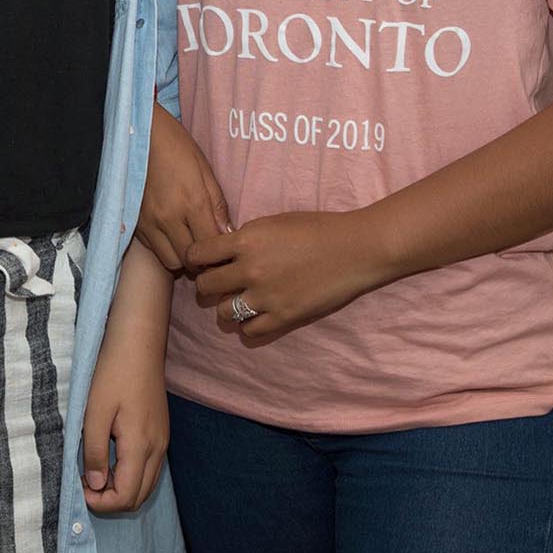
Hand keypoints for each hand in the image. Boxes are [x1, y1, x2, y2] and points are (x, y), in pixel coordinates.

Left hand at [80, 315, 168, 513]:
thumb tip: (95, 486)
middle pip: (139, 497)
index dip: (101, 503)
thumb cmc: (112, 374)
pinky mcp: (161, 433)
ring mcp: (162, 442)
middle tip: (85, 484)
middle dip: (111, 501)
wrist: (138, 344)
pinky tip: (110, 459)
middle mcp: (158, 449)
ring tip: (95, 472)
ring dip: (122, 489)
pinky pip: (149, 469)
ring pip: (146, 485)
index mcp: (141, 446)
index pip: (126, 496)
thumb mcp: (94, 413)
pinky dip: (131, 476)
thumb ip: (94, 452)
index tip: (78, 488)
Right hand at [137, 105, 231, 272]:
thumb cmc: (178, 147)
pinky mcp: (135, 223)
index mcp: (192, 203)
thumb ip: (217, 205)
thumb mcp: (205, 170)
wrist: (140, 134)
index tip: (226, 251)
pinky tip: (172, 233)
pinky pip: (154, 249)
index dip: (221, 253)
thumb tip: (227, 233)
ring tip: (190, 242)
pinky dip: (165, 247)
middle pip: (190, 261)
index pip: (210, 247)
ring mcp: (149, 222)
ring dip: (182, 256)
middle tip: (210, 251)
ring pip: (170, 261)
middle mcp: (169, 218)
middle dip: (203, 260)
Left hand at [189, 210, 388, 344]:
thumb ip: (245, 237)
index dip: (197, 258)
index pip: (198, 254)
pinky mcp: (283, 317)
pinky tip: (258, 313)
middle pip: (205, 287)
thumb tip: (222, 250)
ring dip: (227, 306)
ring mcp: (266, 297)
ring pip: (223, 312)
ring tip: (240, 299)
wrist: (355, 249)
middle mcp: (249, 270)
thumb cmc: (317, 228)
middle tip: (220, 282)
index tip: (204, 261)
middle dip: (208, 284)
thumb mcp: (273, 222)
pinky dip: (249, 324)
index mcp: (246, 240)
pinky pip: (249, 331)